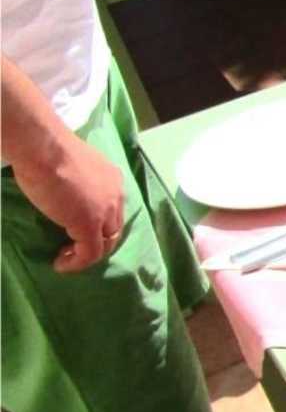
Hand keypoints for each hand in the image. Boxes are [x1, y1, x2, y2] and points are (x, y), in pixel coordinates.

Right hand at [8, 132, 124, 272]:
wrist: (43, 147)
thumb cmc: (48, 150)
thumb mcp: (71, 166)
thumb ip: (77, 181)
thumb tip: (65, 192)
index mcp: (112, 179)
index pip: (112, 209)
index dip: (99, 224)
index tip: (78, 230)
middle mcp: (116, 196)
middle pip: (113, 228)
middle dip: (98, 242)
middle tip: (75, 248)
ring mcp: (105, 212)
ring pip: (105, 243)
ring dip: (87, 254)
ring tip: (67, 258)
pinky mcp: (89, 225)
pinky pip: (90, 253)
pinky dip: (77, 262)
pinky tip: (61, 264)